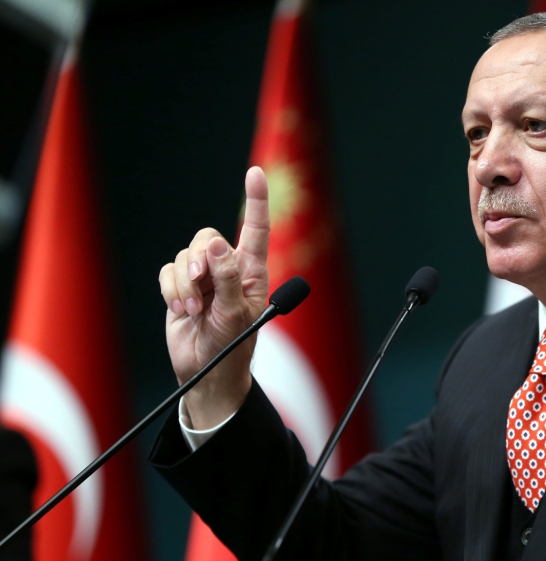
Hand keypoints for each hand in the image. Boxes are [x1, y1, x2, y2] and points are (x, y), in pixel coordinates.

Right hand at [158, 167, 269, 428]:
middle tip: (201, 286)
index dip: (255, 200)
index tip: (255, 173)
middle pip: (208, 236)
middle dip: (200, 259)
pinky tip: (181, 310)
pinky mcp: (179, 286)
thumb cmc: (233, 346)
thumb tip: (218, 245)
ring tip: (193, 310)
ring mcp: (202, 276)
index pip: (256, 228)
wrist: (206, 372)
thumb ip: (228, 278)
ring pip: (185, 255)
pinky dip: (171, 289)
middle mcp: (227, 267)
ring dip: (184, 283)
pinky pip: (168, 270)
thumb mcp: (236, 313)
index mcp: (251, 270)